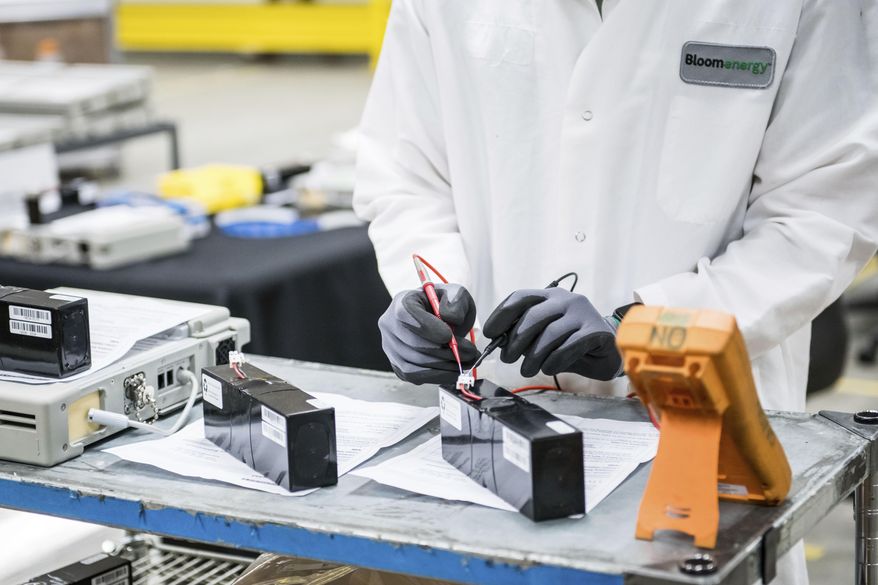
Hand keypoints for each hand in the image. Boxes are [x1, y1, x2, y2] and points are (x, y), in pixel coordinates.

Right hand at [378, 283, 479, 384]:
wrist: (440, 320)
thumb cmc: (445, 306)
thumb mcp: (456, 295)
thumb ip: (456, 302)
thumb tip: (449, 318)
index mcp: (402, 302)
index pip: (406, 315)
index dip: (428, 328)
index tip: (450, 335)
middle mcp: (390, 325)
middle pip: (413, 344)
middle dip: (445, 352)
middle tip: (469, 352)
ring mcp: (391, 347)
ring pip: (414, 365)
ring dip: (444, 367)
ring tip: (465, 362)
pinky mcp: (397, 365)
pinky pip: (414, 377)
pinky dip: (437, 376)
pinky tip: (453, 370)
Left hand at [483, 288, 621, 380]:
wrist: (608, 350)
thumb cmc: (571, 342)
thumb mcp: (543, 337)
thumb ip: (524, 335)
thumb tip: (499, 341)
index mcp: (550, 296)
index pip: (520, 297)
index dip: (501, 315)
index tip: (489, 333)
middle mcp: (566, 300)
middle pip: (533, 316)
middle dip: (515, 341)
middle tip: (507, 359)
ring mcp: (583, 313)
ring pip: (550, 333)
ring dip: (533, 356)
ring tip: (527, 370)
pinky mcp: (596, 331)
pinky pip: (568, 346)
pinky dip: (554, 360)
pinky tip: (549, 368)